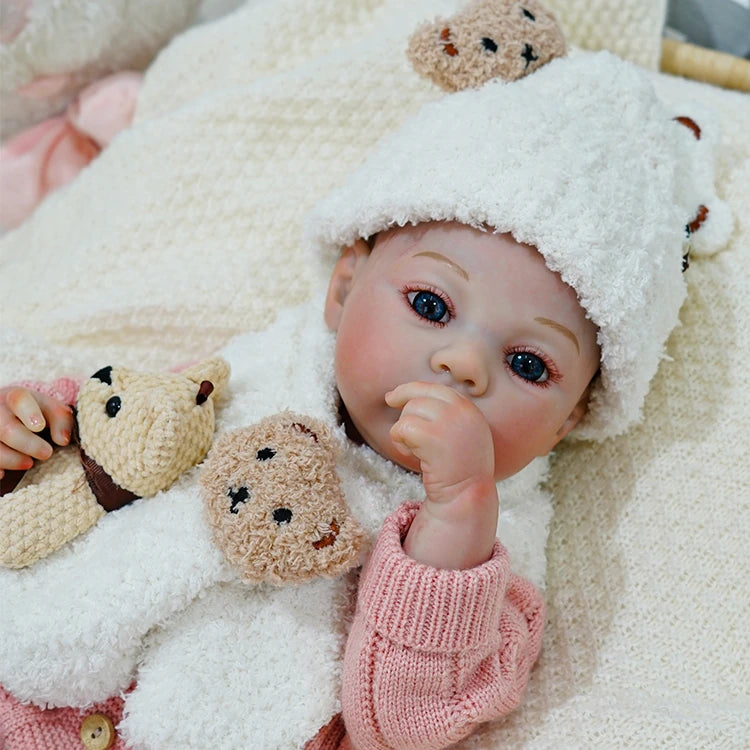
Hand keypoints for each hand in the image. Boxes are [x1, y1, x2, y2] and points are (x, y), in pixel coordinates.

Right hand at [0, 387, 72, 478]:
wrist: (8, 415)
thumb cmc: (35, 413)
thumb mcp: (52, 410)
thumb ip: (62, 420)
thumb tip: (63, 440)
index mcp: (15, 397)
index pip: (20, 400)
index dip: (30, 413)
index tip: (40, 426)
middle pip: (7, 429)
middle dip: (29, 445)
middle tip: (47, 453)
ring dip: (13, 460)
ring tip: (28, 463)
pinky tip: (4, 472)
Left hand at [385, 382, 497, 568]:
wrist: (467, 495)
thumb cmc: (458, 468)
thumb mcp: (459, 432)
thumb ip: (442, 413)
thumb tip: (399, 395)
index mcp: (468, 408)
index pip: (433, 388)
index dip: (409, 390)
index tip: (392, 398)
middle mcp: (461, 410)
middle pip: (417, 396)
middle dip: (404, 415)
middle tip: (402, 435)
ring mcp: (449, 421)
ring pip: (408, 411)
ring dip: (402, 431)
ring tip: (414, 450)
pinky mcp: (433, 436)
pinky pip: (402, 428)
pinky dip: (399, 442)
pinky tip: (411, 456)